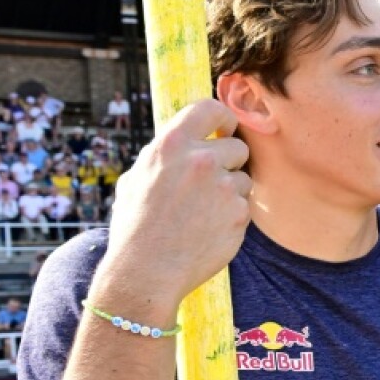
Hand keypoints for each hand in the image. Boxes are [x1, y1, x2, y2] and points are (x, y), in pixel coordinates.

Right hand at [100, 99, 250, 304]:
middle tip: (209, 184)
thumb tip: (183, 140)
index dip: (223, 118)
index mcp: (171, 144)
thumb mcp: (136, 178)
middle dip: (229, 163)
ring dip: (230, 192)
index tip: (225, 129)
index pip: (211, 108)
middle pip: (238, 147)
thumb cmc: (135, 226)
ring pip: (244, 179)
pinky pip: (244, 206)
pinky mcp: (239, 213)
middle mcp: (201, 160)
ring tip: (202, 213)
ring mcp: (223, 186)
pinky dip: (232, 217)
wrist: (146, 271)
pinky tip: (208, 230)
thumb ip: (164, 155)